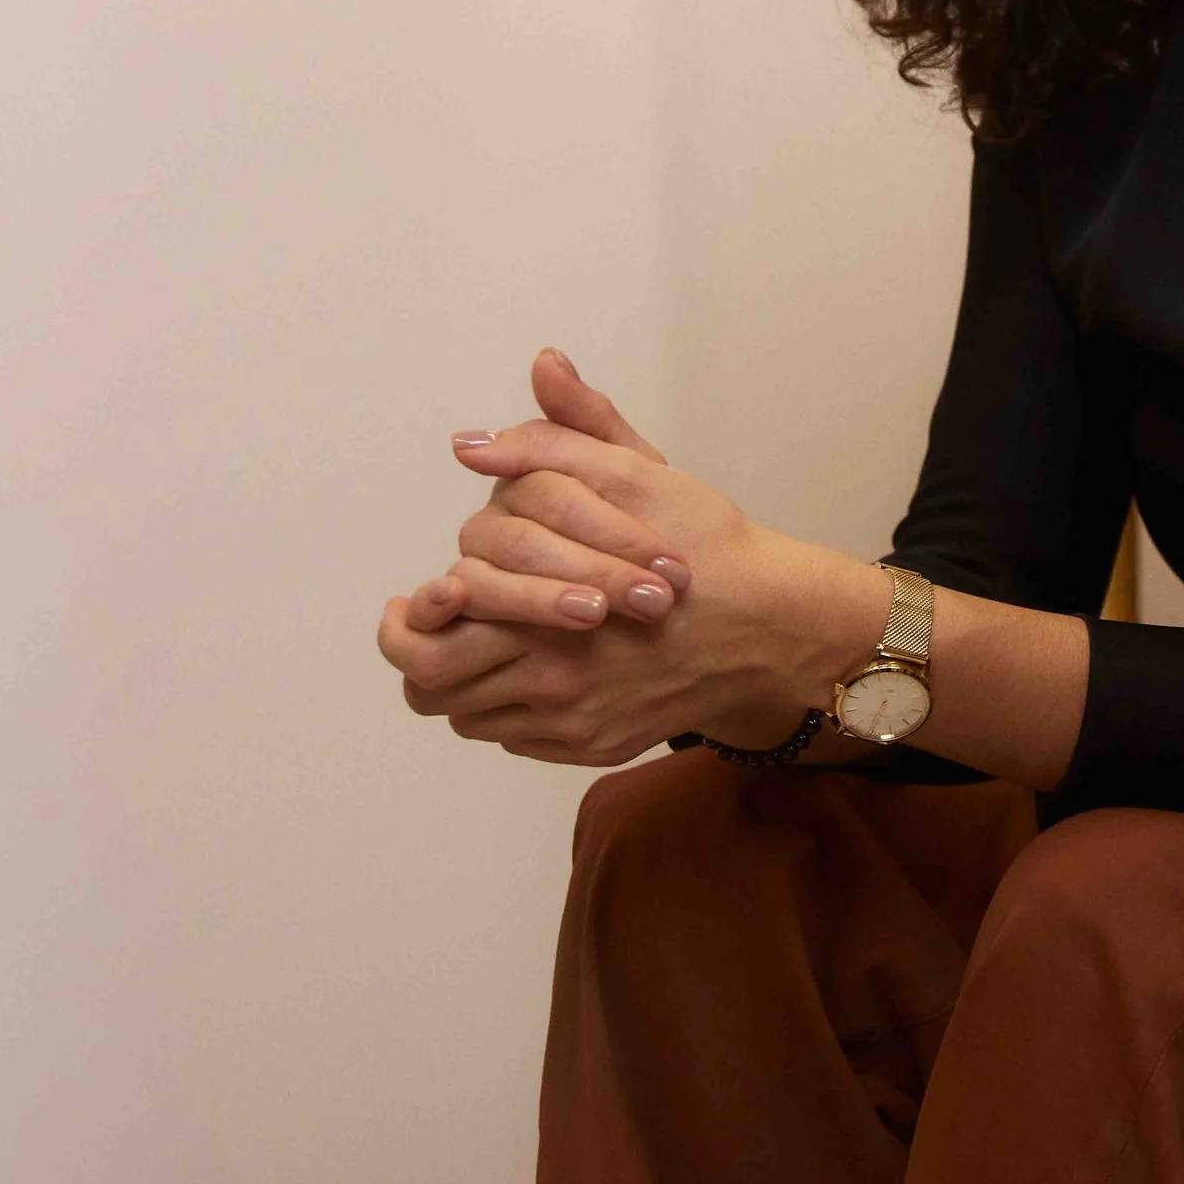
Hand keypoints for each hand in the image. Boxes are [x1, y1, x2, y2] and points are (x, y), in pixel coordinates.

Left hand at [376, 353, 885, 766]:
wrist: (772, 625)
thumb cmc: (706, 545)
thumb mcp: (638, 473)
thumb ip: (554, 443)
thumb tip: (475, 438)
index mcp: (540, 611)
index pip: (425, 638)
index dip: (411, 618)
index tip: (426, 595)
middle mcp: (546, 679)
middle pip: (431, 689)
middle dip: (417, 654)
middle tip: (427, 625)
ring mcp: (570, 721)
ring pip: (469, 717)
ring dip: (463, 680)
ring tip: (480, 642)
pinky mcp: (593, 745)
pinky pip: (517, 737)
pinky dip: (509, 706)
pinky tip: (534, 667)